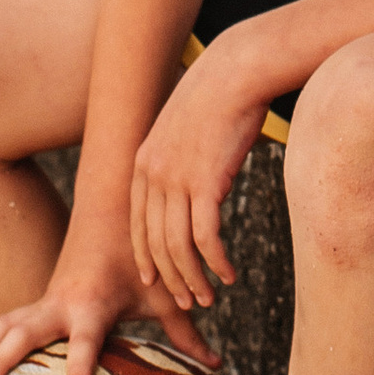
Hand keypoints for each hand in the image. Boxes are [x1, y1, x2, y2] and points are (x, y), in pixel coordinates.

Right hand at [0, 254, 218, 374]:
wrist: (114, 209)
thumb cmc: (143, 257)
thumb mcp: (164, 294)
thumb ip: (187, 333)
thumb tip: (219, 366)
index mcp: (94, 303)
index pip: (86, 340)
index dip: (80, 366)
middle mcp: (63, 302)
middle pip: (27, 333)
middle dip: (2, 360)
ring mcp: (46, 301)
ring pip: (5, 325)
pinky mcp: (38, 302)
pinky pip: (4, 322)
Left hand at [130, 35, 280, 313]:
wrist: (237, 71)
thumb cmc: (218, 98)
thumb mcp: (184, 128)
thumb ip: (178, 158)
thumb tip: (190, 183)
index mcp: (144, 162)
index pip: (137, 225)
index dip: (146, 257)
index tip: (156, 282)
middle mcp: (153, 175)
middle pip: (155, 243)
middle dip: (170, 279)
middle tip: (186, 303)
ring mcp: (177, 179)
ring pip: (178, 248)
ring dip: (193, 278)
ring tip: (208, 297)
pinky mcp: (205, 183)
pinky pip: (205, 238)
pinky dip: (215, 262)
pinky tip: (228, 275)